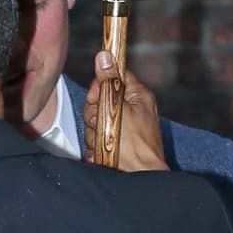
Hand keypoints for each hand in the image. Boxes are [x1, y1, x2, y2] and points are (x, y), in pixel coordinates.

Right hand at [83, 51, 167, 171]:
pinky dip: (97, 148)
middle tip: (103, 126)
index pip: (114, 77)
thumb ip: (109, 83)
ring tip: (106, 144)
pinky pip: (96, 140)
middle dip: (94, 116)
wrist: (138, 178)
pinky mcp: (116, 145)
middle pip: (99, 101)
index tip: (97, 98)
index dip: (100, 87)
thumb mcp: (118, 108)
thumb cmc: (133, 146)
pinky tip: (104, 154)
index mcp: (137, 96)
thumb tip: (104, 55)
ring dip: (95, 135)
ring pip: (95, 123)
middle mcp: (132, 110)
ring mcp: (123, 129)